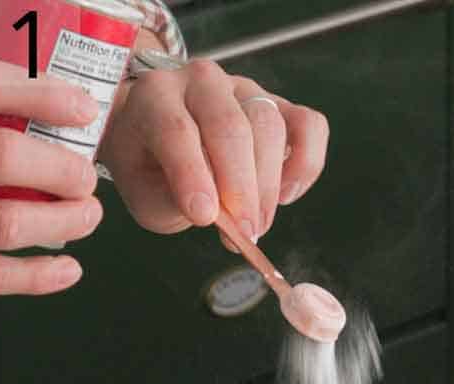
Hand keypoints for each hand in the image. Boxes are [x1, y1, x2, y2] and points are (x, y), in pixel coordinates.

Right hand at [0, 61, 103, 294]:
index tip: (83, 110)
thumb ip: (0, 91)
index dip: (40, 98)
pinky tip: (66, 267)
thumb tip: (75, 101)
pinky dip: (35, 275)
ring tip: (86, 213)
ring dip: (61, 221)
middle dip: (60, 170)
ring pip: (5, 222)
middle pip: (2, 157)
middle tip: (83, 177)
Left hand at [98, 59, 328, 243]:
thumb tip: (219, 215)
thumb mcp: (144, 193)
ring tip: (258, 223)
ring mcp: (244, 89)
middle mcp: (201, 82)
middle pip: (230, 127)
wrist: (163, 142)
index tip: (204, 218)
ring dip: (268, 184)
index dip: (192, 176)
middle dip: (241, 187)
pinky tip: (286, 194)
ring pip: (269, 126)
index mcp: (155, 95)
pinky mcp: (280, 105)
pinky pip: (309, 125)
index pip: (176, 129)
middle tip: (244, 231)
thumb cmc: (151, 169)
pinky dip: (306, 163)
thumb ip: (173, 202)